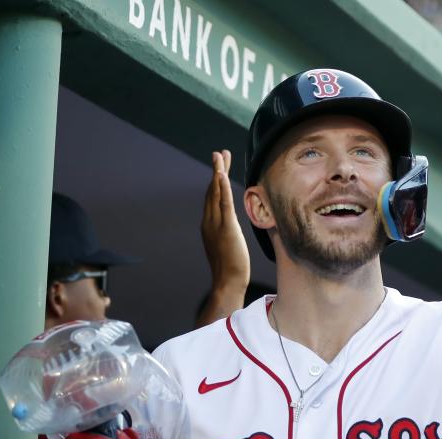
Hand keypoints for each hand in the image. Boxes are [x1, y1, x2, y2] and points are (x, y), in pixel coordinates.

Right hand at [202, 150, 249, 293]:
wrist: (227, 282)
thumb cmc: (231, 269)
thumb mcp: (228, 246)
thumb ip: (228, 234)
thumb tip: (232, 229)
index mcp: (210, 225)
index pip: (213, 197)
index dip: (216, 180)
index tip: (219, 166)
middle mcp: (209, 221)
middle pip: (212, 190)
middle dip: (216, 170)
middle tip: (219, 153)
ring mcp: (215, 224)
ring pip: (216, 192)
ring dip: (218, 172)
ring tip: (220, 155)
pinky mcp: (226, 228)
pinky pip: (223, 204)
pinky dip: (222, 188)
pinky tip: (221, 175)